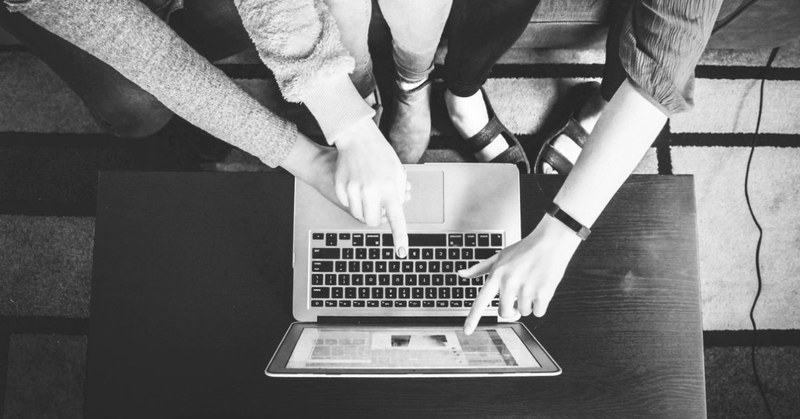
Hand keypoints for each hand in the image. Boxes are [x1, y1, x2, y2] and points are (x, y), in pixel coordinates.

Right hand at [333, 119, 408, 256]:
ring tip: (368, 192)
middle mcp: (371, 190)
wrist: (356, 137)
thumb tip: (393, 213)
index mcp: (389, 188)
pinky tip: (356, 183)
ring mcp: (353, 189)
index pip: (396, 218)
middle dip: (376, 218)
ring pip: (358, 215)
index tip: (402, 252)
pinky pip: (347, 204)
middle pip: (372, 222)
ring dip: (364, 209)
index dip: (399, 237)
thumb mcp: (397, 172)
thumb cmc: (381, 154)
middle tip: (379, 207)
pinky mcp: (340, 187)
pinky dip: (352, 200)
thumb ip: (398, 194)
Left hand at [461, 214, 581, 333]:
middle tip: (518, 296)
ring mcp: (525, 289)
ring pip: (523, 312)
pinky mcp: (542, 293)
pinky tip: (542, 287)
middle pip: (504, 313)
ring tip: (532, 284)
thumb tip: (461, 274)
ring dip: (528, 304)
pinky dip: (541, 305)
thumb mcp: (499, 256)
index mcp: (496, 275)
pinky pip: (538, 312)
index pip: (481, 301)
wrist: (551, 241)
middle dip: (511, 309)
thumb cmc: (525, 249)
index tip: (467, 331)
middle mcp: (509, 283)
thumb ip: (480, 268)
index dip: (472, 318)